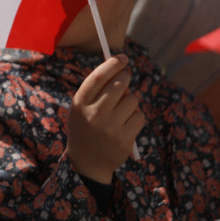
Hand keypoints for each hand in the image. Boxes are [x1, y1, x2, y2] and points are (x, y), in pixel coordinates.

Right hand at [66, 55, 143, 183]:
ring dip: (130, 101)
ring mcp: (110, 127)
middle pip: (119, 84)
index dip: (112, 64)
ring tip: (121, 111)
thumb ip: (97, 91)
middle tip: (125, 77)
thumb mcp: (81, 109)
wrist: (86, 162)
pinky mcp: (124, 138)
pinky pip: (139, 116)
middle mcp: (94, 114)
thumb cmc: (85, 128)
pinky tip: (126, 125)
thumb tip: (121, 71)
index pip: (97, 77)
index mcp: (79, 104)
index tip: (123, 57)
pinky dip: (136, 117)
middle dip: (125, 78)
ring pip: (132, 99)